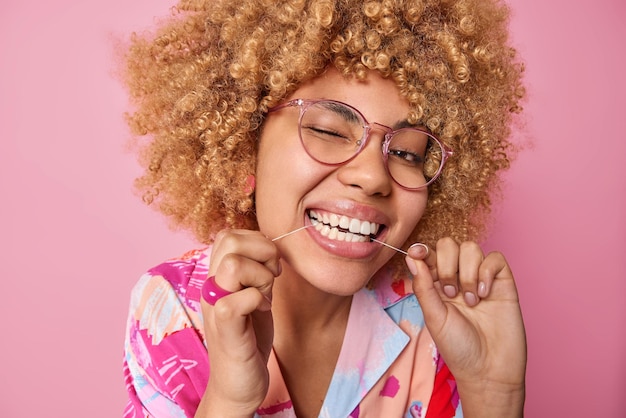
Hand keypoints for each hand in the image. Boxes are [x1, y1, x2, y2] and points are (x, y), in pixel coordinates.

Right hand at [195, 229, 280, 417]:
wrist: (238, 384)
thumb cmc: (248, 339)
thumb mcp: (254, 295)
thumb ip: (256, 271)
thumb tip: (269, 245)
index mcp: (217, 277)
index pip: (228, 234)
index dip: (257, 241)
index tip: (270, 265)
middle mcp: (211, 287)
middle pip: (228, 240)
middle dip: (262, 250)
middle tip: (272, 275)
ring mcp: (215, 307)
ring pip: (233, 265)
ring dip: (261, 275)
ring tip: (265, 295)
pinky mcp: (225, 330)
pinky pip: (238, 299)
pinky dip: (258, 299)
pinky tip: (263, 311)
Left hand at [405, 238, 525, 416]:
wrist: (489, 371)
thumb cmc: (458, 348)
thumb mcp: (434, 317)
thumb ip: (424, 287)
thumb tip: (412, 258)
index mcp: (436, 285)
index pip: (429, 255)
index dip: (422, 251)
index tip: (417, 254)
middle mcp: (458, 277)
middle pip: (450, 245)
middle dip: (447, 264)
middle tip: (450, 293)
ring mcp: (481, 279)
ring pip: (471, 248)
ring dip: (467, 272)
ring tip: (470, 301)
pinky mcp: (502, 283)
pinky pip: (495, 259)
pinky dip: (486, 272)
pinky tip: (484, 295)